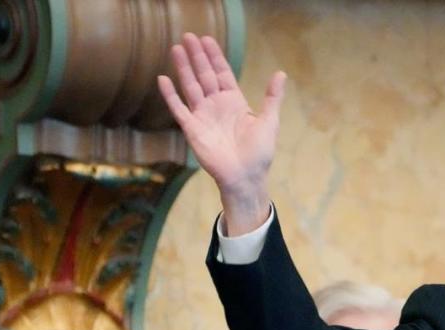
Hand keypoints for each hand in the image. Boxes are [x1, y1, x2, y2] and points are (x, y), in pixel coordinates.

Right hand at [158, 32, 286, 234]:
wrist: (246, 177)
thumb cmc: (260, 153)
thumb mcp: (269, 121)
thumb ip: (272, 97)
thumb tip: (281, 73)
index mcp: (234, 102)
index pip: (222, 73)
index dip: (215, 57)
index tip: (207, 40)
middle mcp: (217, 106)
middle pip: (204, 75)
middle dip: (197, 56)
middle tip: (188, 36)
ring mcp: (203, 116)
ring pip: (191, 87)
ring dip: (183, 69)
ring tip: (175, 49)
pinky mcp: (193, 129)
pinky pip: (179, 109)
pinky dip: (170, 95)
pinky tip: (163, 79)